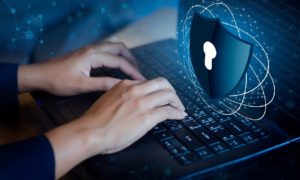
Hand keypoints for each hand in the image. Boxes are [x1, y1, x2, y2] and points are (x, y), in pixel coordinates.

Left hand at [18, 41, 144, 95]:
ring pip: (112, 46)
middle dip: (131, 58)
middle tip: (138, 71)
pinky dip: (115, 55)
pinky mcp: (85, 52)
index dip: (132, 70)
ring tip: (130, 67)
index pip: (119, 61)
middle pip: (119, 47)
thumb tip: (122, 85)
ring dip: (124, 55)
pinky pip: (106, 49)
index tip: (141, 79)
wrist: (40, 75)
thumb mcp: (81, 85)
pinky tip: (116, 65)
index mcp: (93, 55)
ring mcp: (89, 49)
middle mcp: (93, 49)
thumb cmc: (59, 81)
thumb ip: (103, 84)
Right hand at [45, 78, 185, 177]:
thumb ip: (123, 96)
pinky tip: (180, 116)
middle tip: (174, 100)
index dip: (157, 89)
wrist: (90, 132)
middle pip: (163, 83)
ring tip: (179, 108)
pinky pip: (168, 111)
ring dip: (177, 102)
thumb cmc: (95, 120)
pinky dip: (177, 113)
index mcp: (125, 85)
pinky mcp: (147, 117)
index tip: (160, 96)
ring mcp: (142, 103)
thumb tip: (134, 102)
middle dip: (171, 91)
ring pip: (168, 94)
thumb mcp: (109, 99)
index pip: (148, 82)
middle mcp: (135, 90)